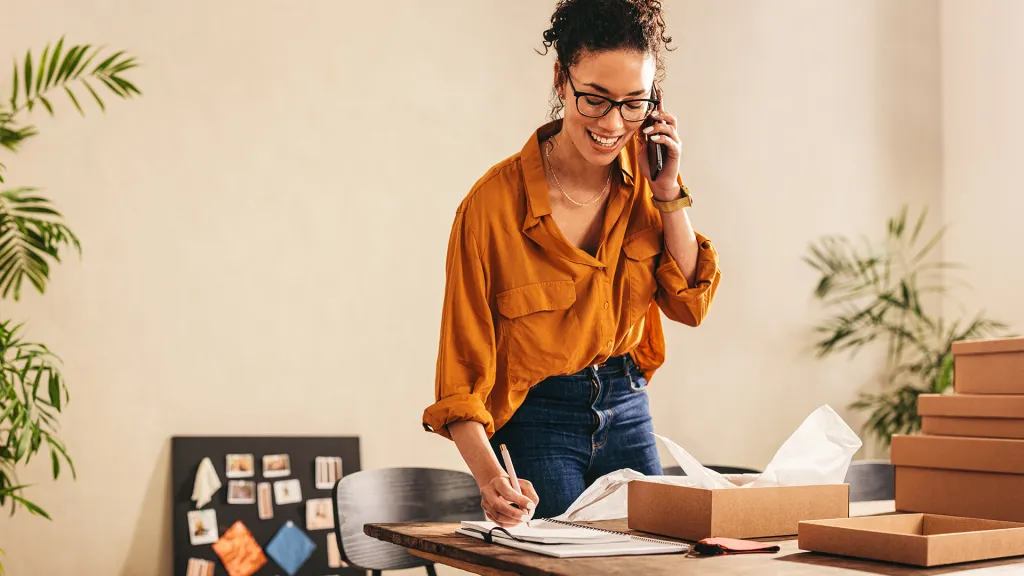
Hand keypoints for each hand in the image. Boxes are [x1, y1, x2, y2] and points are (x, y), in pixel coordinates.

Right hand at [479, 474, 538, 527]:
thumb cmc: (511, 485)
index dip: (520, 500)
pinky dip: (510, 524)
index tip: (531, 505)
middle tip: (527, 517)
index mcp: (498, 482)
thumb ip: (530, 494)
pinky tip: (517, 521)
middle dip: (515, 514)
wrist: (497, 486)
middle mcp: (488, 493)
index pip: (507, 492)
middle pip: (499, 506)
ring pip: (498, 516)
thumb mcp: (522, 484)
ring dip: (513, 521)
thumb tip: (531, 508)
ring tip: (523, 519)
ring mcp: (486, 504)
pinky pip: (498, 523)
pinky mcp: (487, 513)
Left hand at [636, 84, 682, 199]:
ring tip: (647, 131)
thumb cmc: (651, 166)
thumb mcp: (642, 149)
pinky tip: (653, 139)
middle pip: (670, 117)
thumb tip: (637, 126)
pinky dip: (661, 138)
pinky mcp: (676, 152)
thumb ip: (641, 138)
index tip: (656, 90)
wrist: (658, 182)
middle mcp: (670, 136)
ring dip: (658, 126)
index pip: (661, 115)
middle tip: (650, 114)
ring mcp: (674, 143)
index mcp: (662, 133)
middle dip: (660, 113)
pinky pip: (671, 141)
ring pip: (670, 127)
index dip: (660, 102)